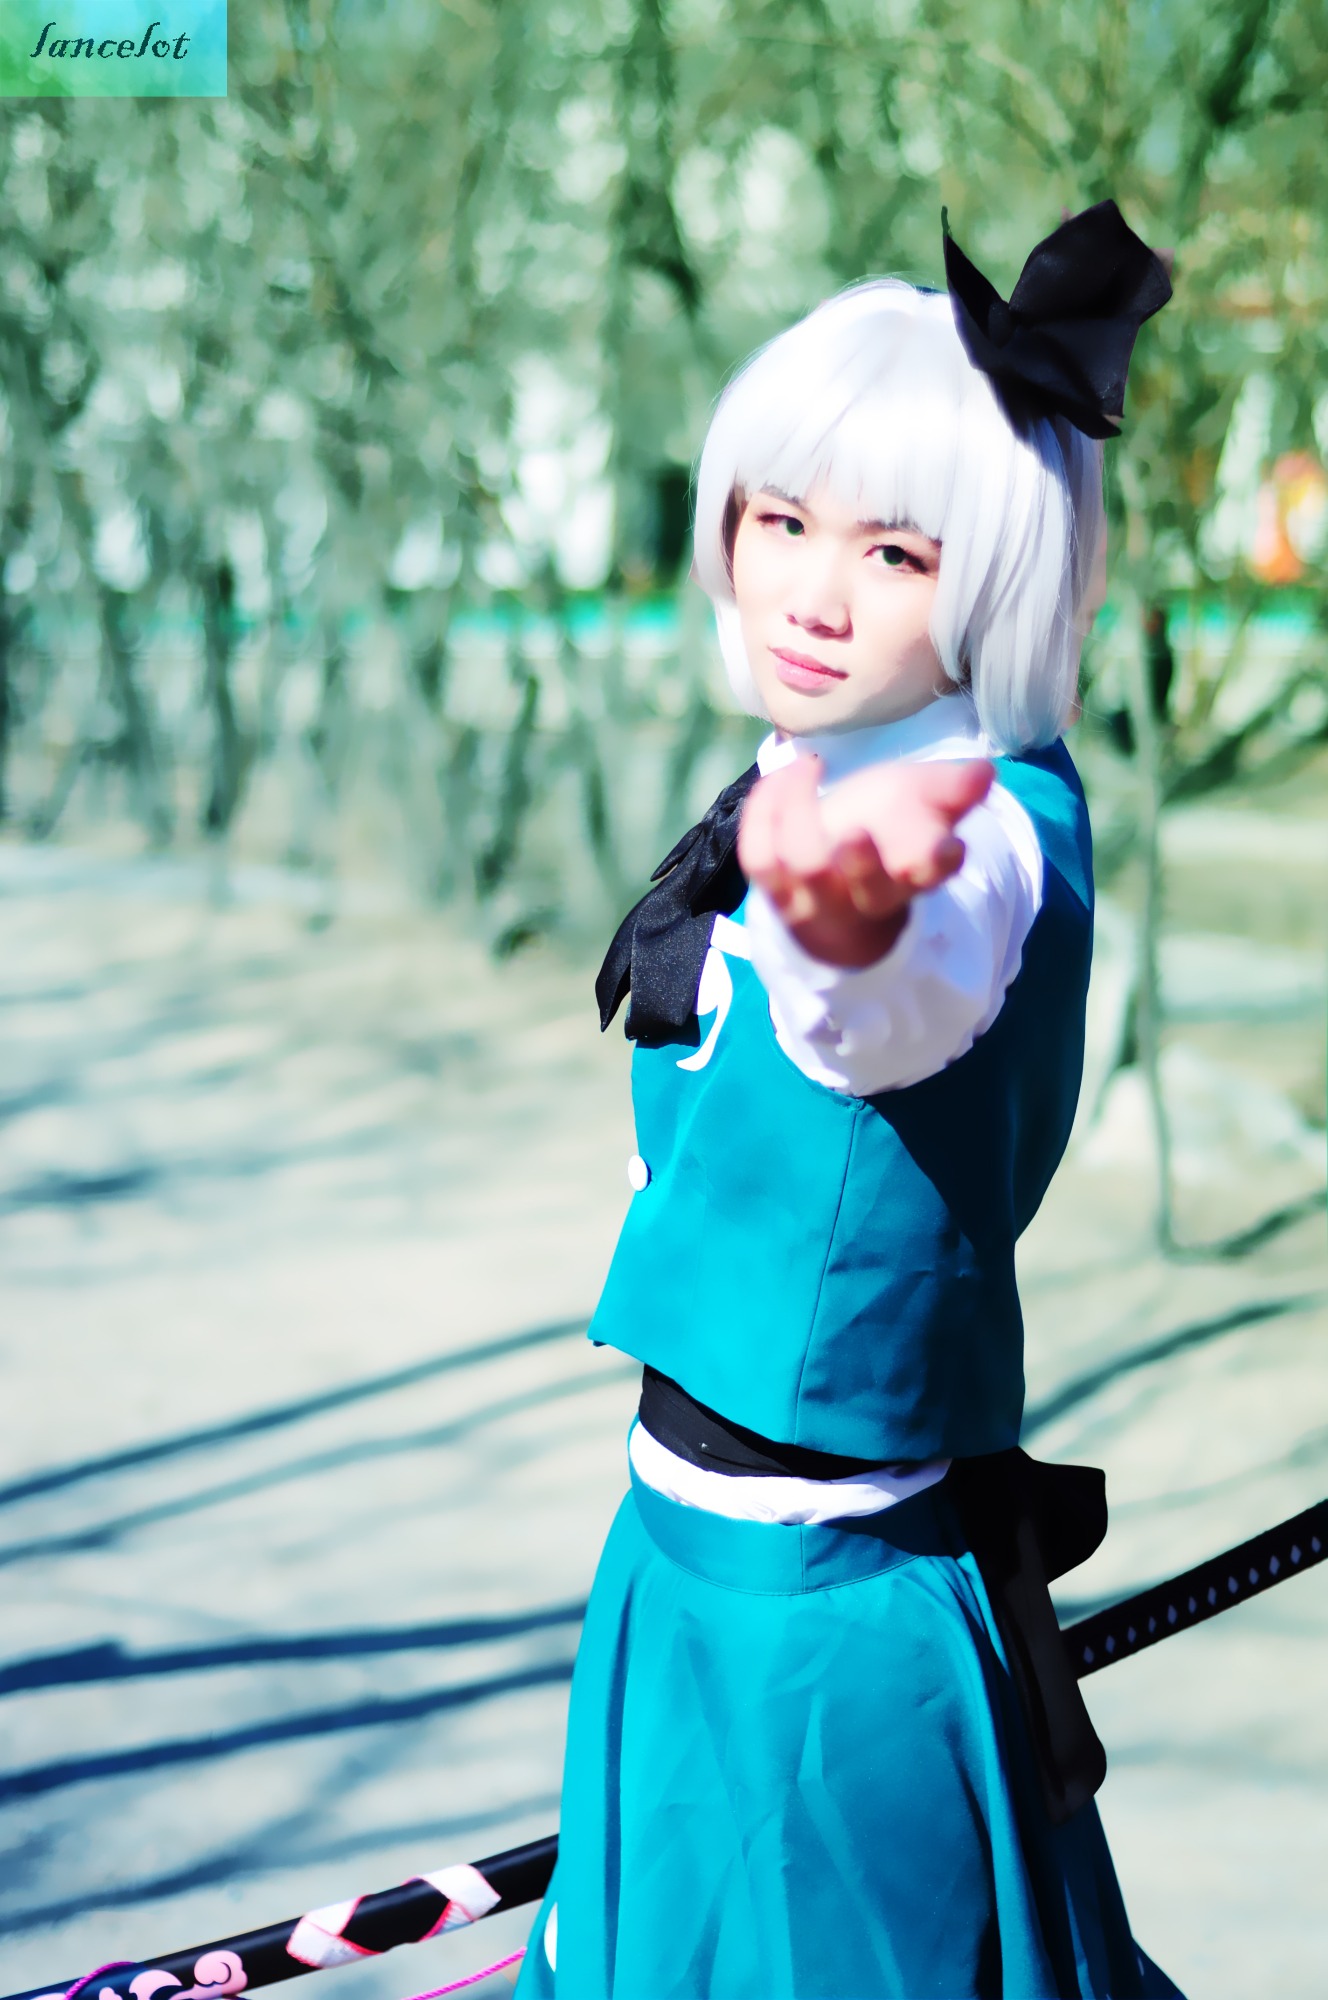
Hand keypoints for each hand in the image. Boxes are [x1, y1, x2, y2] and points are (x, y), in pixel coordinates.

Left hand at [737, 754, 994, 966]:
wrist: (839, 874)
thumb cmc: (892, 829)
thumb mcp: (927, 802)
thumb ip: (954, 789)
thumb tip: (985, 773)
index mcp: (910, 875)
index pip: (929, 876)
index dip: (937, 864)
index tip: (948, 849)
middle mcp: (865, 895)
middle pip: (865, 890)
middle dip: (862, 862)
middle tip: (855, 830)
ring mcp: (817, 898)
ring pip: (806, 868)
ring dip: (800, 813)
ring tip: (809, 767)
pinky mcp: (776, 891)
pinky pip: (759, 857)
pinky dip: (764, 812)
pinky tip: (782, 778)